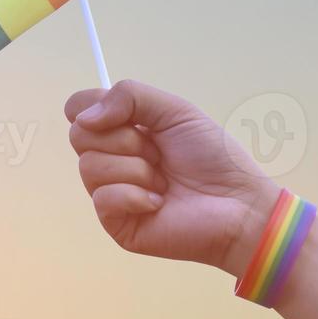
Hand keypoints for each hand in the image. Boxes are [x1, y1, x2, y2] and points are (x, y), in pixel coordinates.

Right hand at [64, 80, 280, 276]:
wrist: (240, 204)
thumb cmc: (214, 157)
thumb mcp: (175, 110)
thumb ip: (129, 96)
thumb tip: (83, 117)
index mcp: (121, 129)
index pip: (77, 109)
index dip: (91, 108)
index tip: (126, 116)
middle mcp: (111, 158)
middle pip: (79, 136)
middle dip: (125, 140)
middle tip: (158, 153)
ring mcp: (110, 191)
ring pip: (89, 166)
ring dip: (136, 170)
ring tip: (164, 181)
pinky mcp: (115, 222)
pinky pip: (103, 198)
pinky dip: (136, 196)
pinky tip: (159, 202)